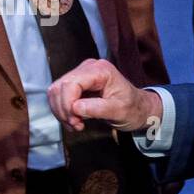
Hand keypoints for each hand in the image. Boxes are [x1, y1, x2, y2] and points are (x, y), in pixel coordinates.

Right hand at [47, 58, 162, 132]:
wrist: (138, 109)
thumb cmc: (133, 108)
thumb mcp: (120, 111)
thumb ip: (98, 108)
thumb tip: (75, 108)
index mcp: (100, 70)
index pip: (72, 83)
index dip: (68, 104)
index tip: (76, 122)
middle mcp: (88, 68)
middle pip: (60, 86)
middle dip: (64, 110)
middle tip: (76, 125)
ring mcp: (80, 74)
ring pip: (55, 91)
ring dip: (61, 111)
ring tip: (76, 124)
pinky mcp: (76, 83)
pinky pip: (58, 96)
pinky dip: (62, 110)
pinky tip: (74, 120)